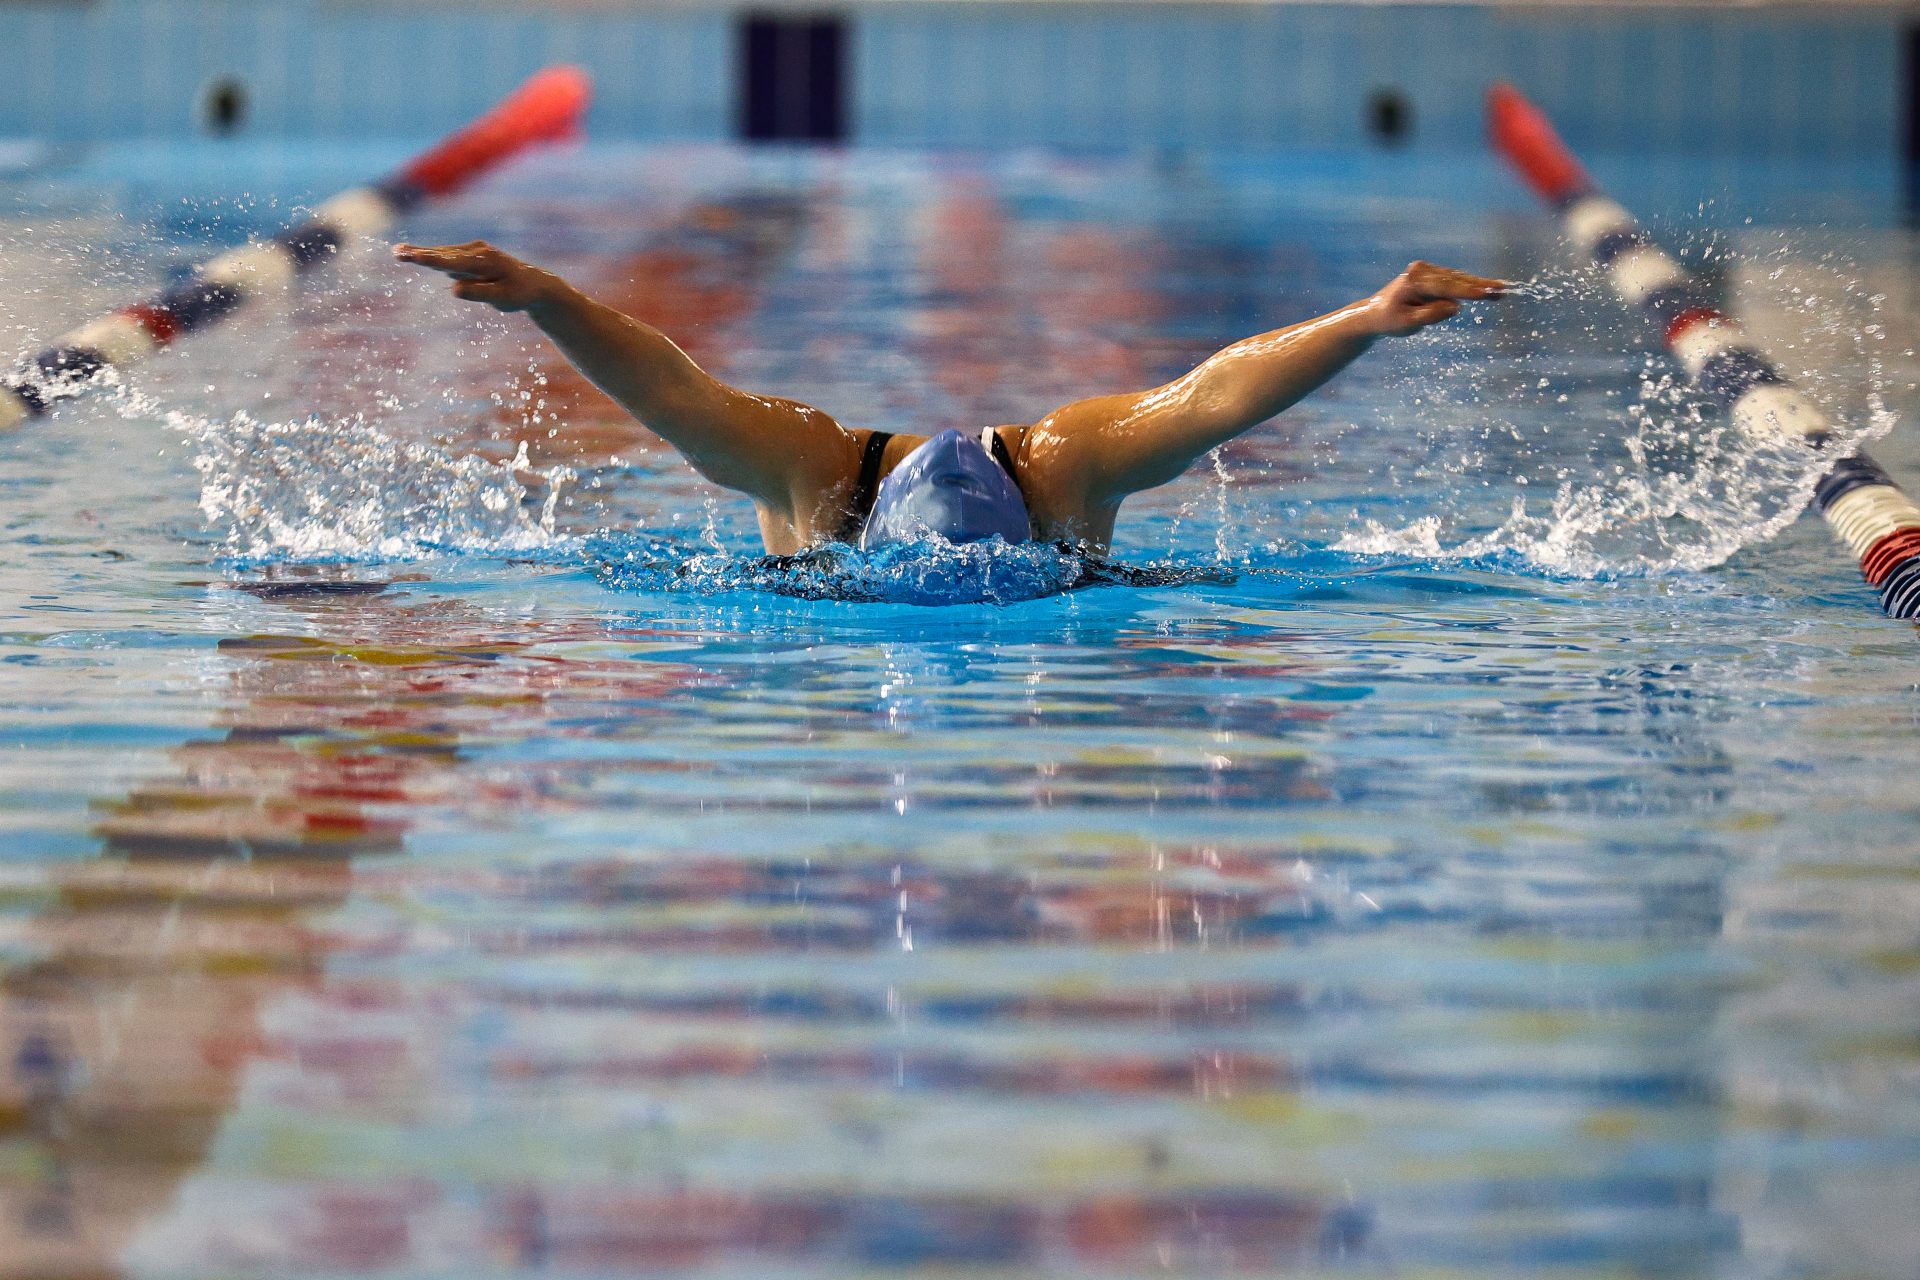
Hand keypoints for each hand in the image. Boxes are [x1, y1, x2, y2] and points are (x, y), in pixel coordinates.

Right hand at [393, 241, 555, 311]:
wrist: (533, 283)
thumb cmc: (518, 294)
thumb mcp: (503, 299)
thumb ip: (480, 293)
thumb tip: (454, 290)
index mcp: (486, 261)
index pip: (455, 262)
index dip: (433, 261)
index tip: (415, 257)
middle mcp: (478, 251)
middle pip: (444, 254)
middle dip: (420, 253)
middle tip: (397, 252)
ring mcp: (473, 251)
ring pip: (443, 253)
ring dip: (421, 252)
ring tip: (397, 252)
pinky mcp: (469, 255)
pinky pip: (447, 256)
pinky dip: (431, 256)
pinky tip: (412, 253)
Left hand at [1367, 261, 1503, 336]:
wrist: (1374, 314)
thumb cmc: (1390, 321)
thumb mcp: (1408, 324)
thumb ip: (1431, 315)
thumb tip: (1455, 307)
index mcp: (1413, 280)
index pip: (1445, 286)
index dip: (1467, 291)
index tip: (1485, 293)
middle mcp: (1421, 270)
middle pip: (1455, 279)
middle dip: (1479, 285)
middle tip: (1503, 290)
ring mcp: (1427, 271)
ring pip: (1457, 278)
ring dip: (1478, 284)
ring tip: (1501, 290)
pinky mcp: (1432, 275)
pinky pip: (1453, 281)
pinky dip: (1469, 285)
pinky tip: (1487, 288)